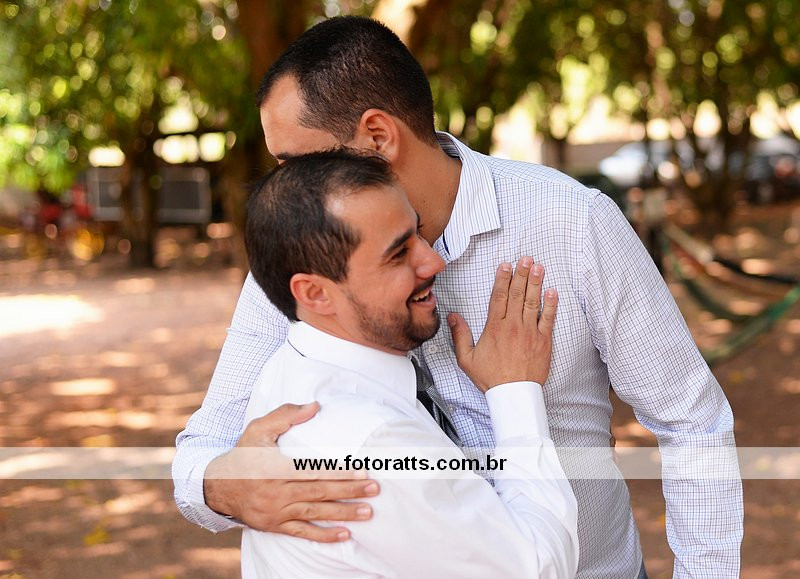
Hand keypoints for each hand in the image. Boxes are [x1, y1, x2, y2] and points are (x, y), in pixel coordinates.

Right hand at [204, 402, 379, 541]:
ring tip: (367, 512)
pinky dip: (323, 535)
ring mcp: (276, 511)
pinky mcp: (275, 525)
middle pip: (319, 492)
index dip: (338, 471)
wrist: (218, 486)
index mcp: (274, 467)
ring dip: (343, 513)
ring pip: (314, 512)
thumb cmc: (244, 453)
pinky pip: (302, 532)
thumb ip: (286, 415)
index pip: (312, 470)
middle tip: (374, 488)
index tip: (362, 470)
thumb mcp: (259, 428)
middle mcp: (276, 492)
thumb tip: (315, 406)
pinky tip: (344, 535)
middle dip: (349, 491)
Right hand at [448, 256, 556, 391]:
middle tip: (525, 258)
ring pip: (533, 301)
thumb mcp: (466, 359)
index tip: (505, 265)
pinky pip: (548, 318)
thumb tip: (453, 317)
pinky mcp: (543, 340)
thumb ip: (460, 335)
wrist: (514, 395)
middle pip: (517, 294)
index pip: (499, 296)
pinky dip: (551, 304)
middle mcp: (513, 325)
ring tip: (538, 267)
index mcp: (495, 327)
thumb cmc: (491, 378)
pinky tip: (552, 291)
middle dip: (520, 274)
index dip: (502, 278)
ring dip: (535, 282)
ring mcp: (530, 332)